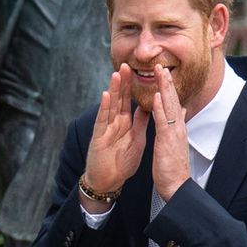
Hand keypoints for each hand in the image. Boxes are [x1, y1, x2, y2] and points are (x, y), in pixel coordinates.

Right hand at [83, 64, 148, 198]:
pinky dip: (104, 108)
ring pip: (110, 106)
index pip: (129, 101)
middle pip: (119, 99)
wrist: (109, 181)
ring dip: (113, 90)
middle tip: (126, 65)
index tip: (138, 71)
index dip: (133, 87)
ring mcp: (105, 128)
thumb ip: (141, 123)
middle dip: (123, 82)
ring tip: (116, 74)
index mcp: (125, 123)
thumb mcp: (136, 140)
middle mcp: (114, 123)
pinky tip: (106, 95)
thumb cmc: (121, 162)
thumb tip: (148, 107)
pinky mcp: (98, 137)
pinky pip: (102, 121)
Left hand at [150, 64, 191, 199]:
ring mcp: (174, 133)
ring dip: (164, 88)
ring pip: (170, 105)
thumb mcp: (176, 142)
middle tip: (162, 65)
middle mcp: (178, 127)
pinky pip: (163, 121)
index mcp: (178, 127)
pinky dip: (160, 107)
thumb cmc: (174, 166)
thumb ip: (178, 124)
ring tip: (160, 72)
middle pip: (173, 99)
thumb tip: (183, 110)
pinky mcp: (167, 140)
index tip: (165, 73)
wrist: (177, 186)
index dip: (169, 87)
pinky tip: (156, 96)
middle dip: (167, 82)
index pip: (174, 103)